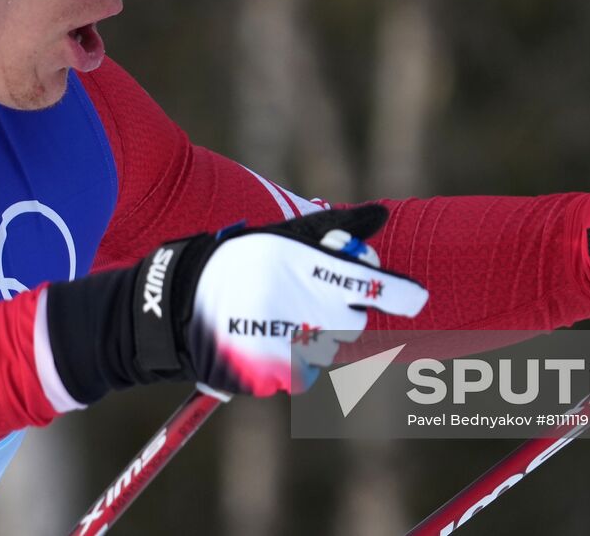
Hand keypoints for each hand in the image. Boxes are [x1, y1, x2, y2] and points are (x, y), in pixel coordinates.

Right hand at [44, 205, 427, 404]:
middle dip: (339, 313)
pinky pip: (298, 373)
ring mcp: (289, 349)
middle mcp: (306, 311)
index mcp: (311, 272)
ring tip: (274, 317)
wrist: (172, 304)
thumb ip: (335, 228)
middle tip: (306, 299)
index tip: (417, 298)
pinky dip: (287, 361)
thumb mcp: (282, 235)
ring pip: (325, 349)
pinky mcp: (271, 377)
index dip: (402, 294)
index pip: (374, 288)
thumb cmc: (232, 260)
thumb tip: (383, 212)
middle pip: (351, 323)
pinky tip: (260, 339)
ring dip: (311, 338)